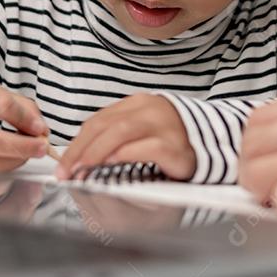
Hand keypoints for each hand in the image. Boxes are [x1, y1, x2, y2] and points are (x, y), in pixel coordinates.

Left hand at [56, 94, 195, 180]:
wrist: (213, 141)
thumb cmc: (170, 140)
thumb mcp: (140, 131)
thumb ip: (115, 138)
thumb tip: (80, 160)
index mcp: (137, 104)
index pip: (97, 121)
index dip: (76, 144)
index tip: (62, 165)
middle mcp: (150, 110)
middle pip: (106, 126)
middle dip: (81, 151)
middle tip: (67, 172)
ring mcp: (165, 126)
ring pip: (122, 133)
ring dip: (98, 153)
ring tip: (83, 171)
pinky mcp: (178, 146)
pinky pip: (148, 148)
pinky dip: (127, 155)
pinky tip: (113, 165)